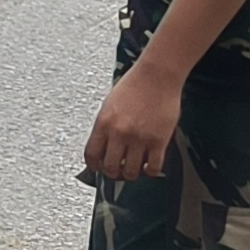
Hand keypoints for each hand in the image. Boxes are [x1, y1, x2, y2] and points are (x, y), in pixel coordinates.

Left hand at [82, 63, 180, 182]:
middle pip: (110, 168)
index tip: (99, 168)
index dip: (94, 166)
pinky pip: (153, 167)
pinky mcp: (158, 141)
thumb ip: (106, 125)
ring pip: (131, 172)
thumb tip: (104, 145)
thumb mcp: (110, 104)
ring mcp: (139, 138)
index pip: (91, 155)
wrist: (157, 75)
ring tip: (135, 168)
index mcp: (103, 123)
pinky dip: (151, 171)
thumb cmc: (135, 84)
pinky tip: (150, 166)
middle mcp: (119, 133)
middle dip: (113, 173)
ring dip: (132, 174)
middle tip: (119, 171)